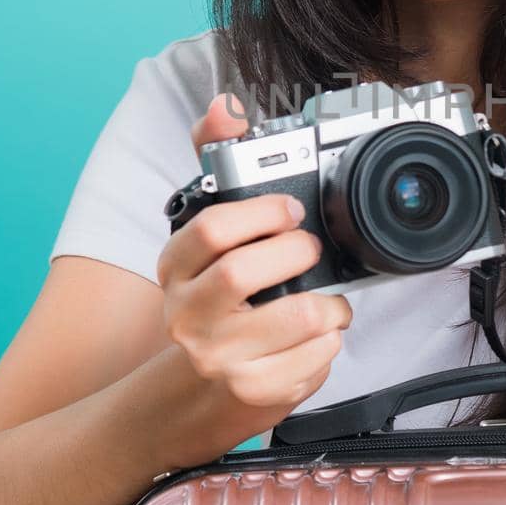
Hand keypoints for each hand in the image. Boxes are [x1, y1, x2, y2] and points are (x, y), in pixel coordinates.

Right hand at [156, 94, 352, 442]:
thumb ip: (215, 165)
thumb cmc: (210, 305)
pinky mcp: (255, 394)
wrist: (190, 398)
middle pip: (245, 273)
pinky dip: (331, 342)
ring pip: (296, 317)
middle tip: (310, 250)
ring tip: (323, 299)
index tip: (290, 210)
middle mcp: (188, 315)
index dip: (262, 212)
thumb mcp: (202, 241)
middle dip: (295, 253)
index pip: (209, 230)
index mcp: (174, 270)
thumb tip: (225, 106)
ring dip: (327, 304)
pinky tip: (315, 337)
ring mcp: (219, 358)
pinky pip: (317, 358)